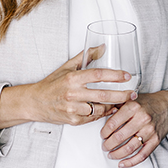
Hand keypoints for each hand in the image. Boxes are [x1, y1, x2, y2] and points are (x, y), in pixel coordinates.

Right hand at [0, 48, 134, 129]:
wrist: (35, 102)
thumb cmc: (51, 84)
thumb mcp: (67, 67)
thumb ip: (86, 56)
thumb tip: (102, 47)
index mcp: (72, 78)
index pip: (98, 75)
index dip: (115, 75)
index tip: (127, 76)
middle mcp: (73, 94)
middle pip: (103, 94)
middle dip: (122, 94)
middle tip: (133, 93)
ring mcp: (73, 109)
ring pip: (100, 108)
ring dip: (114, 105)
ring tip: (124, 101)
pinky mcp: (73, 120)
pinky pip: (93, 118)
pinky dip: (104, 113)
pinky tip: (111, 109)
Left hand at [99, 90, 167, 167]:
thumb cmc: (148, 103)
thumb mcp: (132, 99)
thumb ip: (117, 105)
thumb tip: (102, 114)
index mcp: (134, 106)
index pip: (113, 123)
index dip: (104, 132)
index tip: (102, 135)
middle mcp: (142, 118)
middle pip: (120, 137)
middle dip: (108, 144)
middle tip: (104, 146)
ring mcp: (150, 130)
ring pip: (129, 148)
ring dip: (117, 154)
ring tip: (111, 154)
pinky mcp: (156, 140)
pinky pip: (142, 155)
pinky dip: (131, 162)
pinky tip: (122, 163)